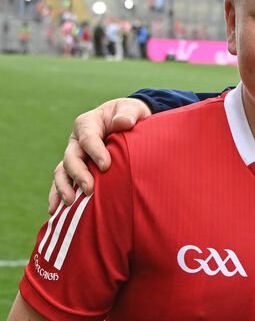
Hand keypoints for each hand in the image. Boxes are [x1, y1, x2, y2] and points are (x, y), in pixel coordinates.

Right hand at [49, 99, 150, 213]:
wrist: (127, 122)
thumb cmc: (130, 115)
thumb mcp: (132, 109)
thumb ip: (128, 114)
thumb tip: (124, 122)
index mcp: (88, 123)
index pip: (88, 138)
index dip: (95, 151)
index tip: (106, 166)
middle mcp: (76, 141)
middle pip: (72, 157)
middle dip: (79, 174)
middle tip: (89, 189)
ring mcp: (74, 156)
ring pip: (62, 172)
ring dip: (63, 188)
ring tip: (70, 203)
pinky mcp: (76, 169)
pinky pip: (64, 182)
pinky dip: (57, 196)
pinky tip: (56, 211)